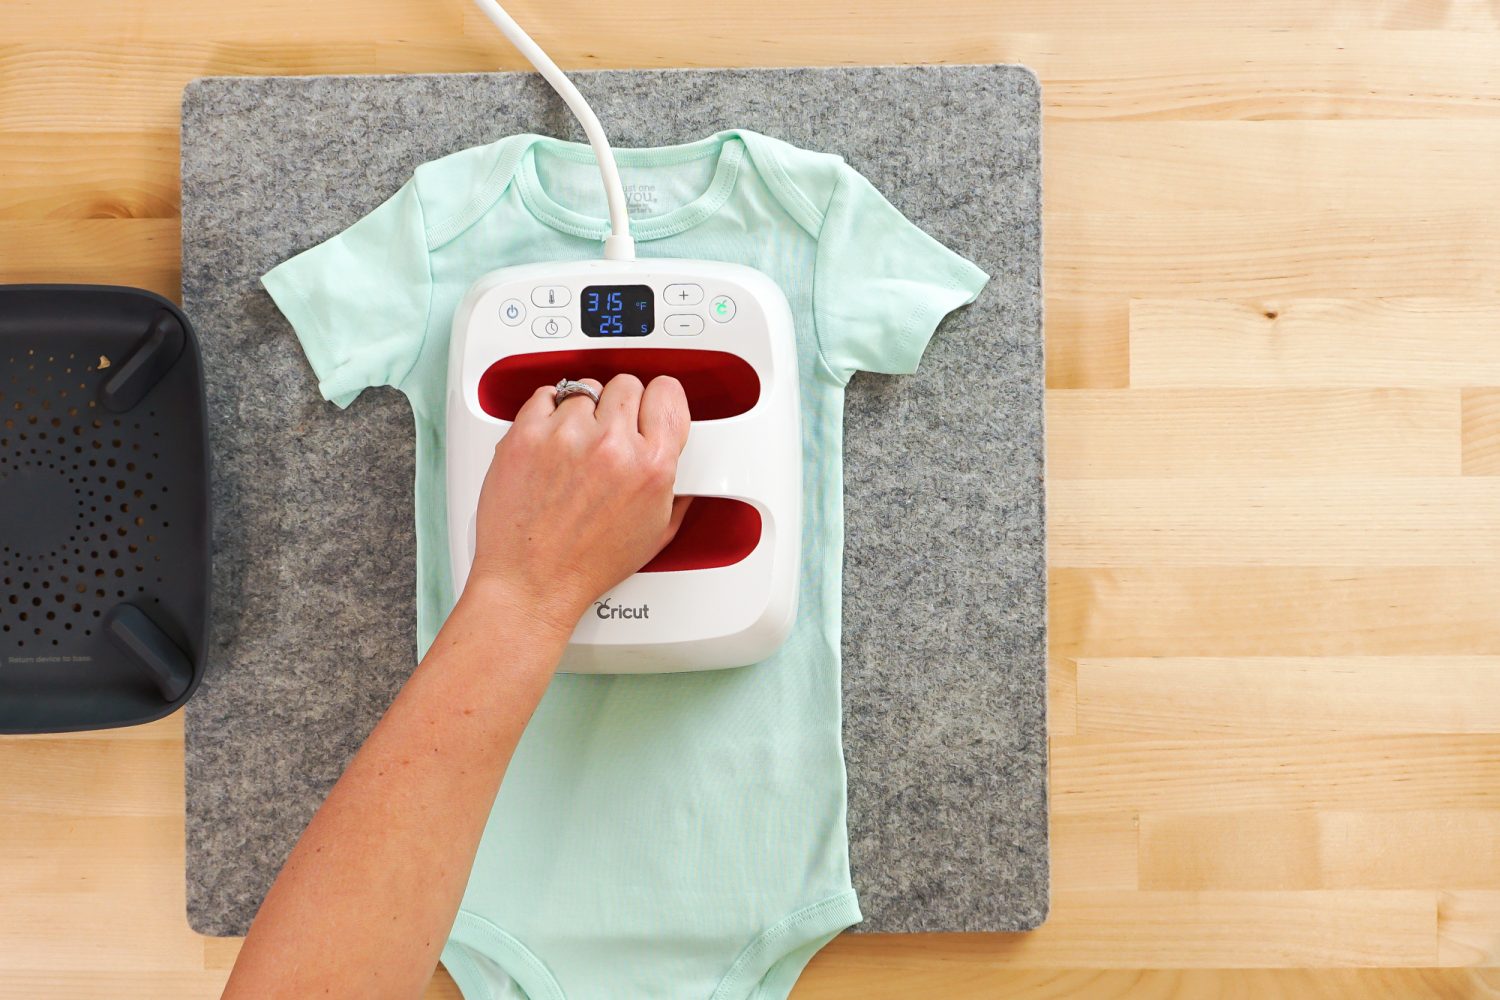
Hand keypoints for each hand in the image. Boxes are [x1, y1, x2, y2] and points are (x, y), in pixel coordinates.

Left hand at [466, 374, 692, 637]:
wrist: (531, 581)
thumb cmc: (584, 566)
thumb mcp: (654, 534)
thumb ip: (674, 492)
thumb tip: (682, 471)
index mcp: (650, 467)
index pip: (668, 393)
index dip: (659, 400)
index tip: (651, 406)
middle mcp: (610, 446)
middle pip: (626, 385)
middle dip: (621, 408)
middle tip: (610, 434)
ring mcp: (565, 437)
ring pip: (584, 389)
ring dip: (583, 412)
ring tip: (575, 446)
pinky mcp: (526, 435)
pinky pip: (545, 395)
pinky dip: (547, 412)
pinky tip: (551, 440)